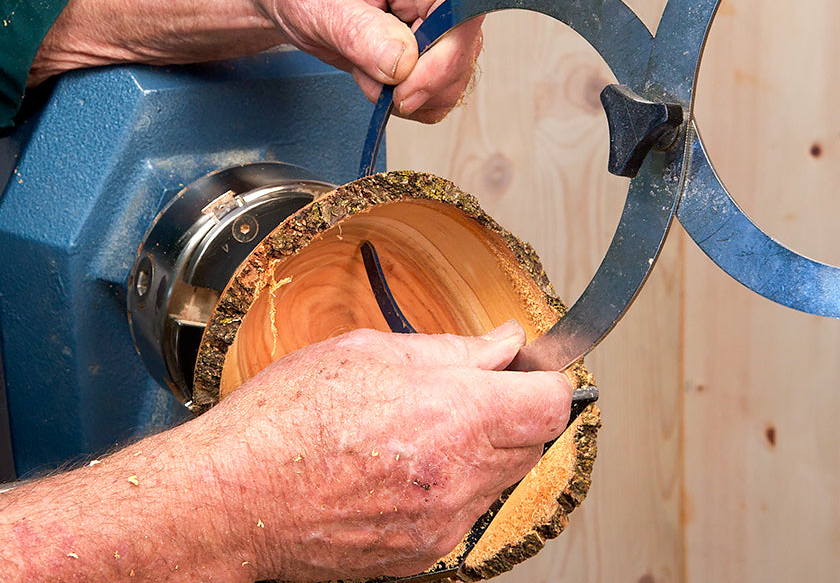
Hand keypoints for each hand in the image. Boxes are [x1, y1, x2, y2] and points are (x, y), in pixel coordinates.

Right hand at [0, 322, 570, 582]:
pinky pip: (464, 510)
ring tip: (419, 428)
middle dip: (512, 409)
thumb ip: (451, 350)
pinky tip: (400, 465)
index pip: (551, 402)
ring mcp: (444, 522)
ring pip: (500, 476)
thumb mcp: (368, 352)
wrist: (231, 501)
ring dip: (481, 447)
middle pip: (532, 441)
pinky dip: (451, 483)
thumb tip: (503, 342)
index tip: (527, 369)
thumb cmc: (284, 422)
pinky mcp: (424, 552)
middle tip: (465, 390)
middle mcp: (459, 477)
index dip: (546, 379)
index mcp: (454, 415)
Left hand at [30, 0, 482, 122]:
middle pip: (463, 54)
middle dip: (423, 88)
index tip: (404, 91)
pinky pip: (434, 92)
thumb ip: (360, 32)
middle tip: (380, 91)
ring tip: (369, 76)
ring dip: (412, 99)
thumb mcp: (319, 3)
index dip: (443, 60)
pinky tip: (376, 82)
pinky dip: (406, 103)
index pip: (462, 14)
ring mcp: (435, 27)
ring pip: (452, 80)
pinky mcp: (425, 53)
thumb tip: (399, 63)